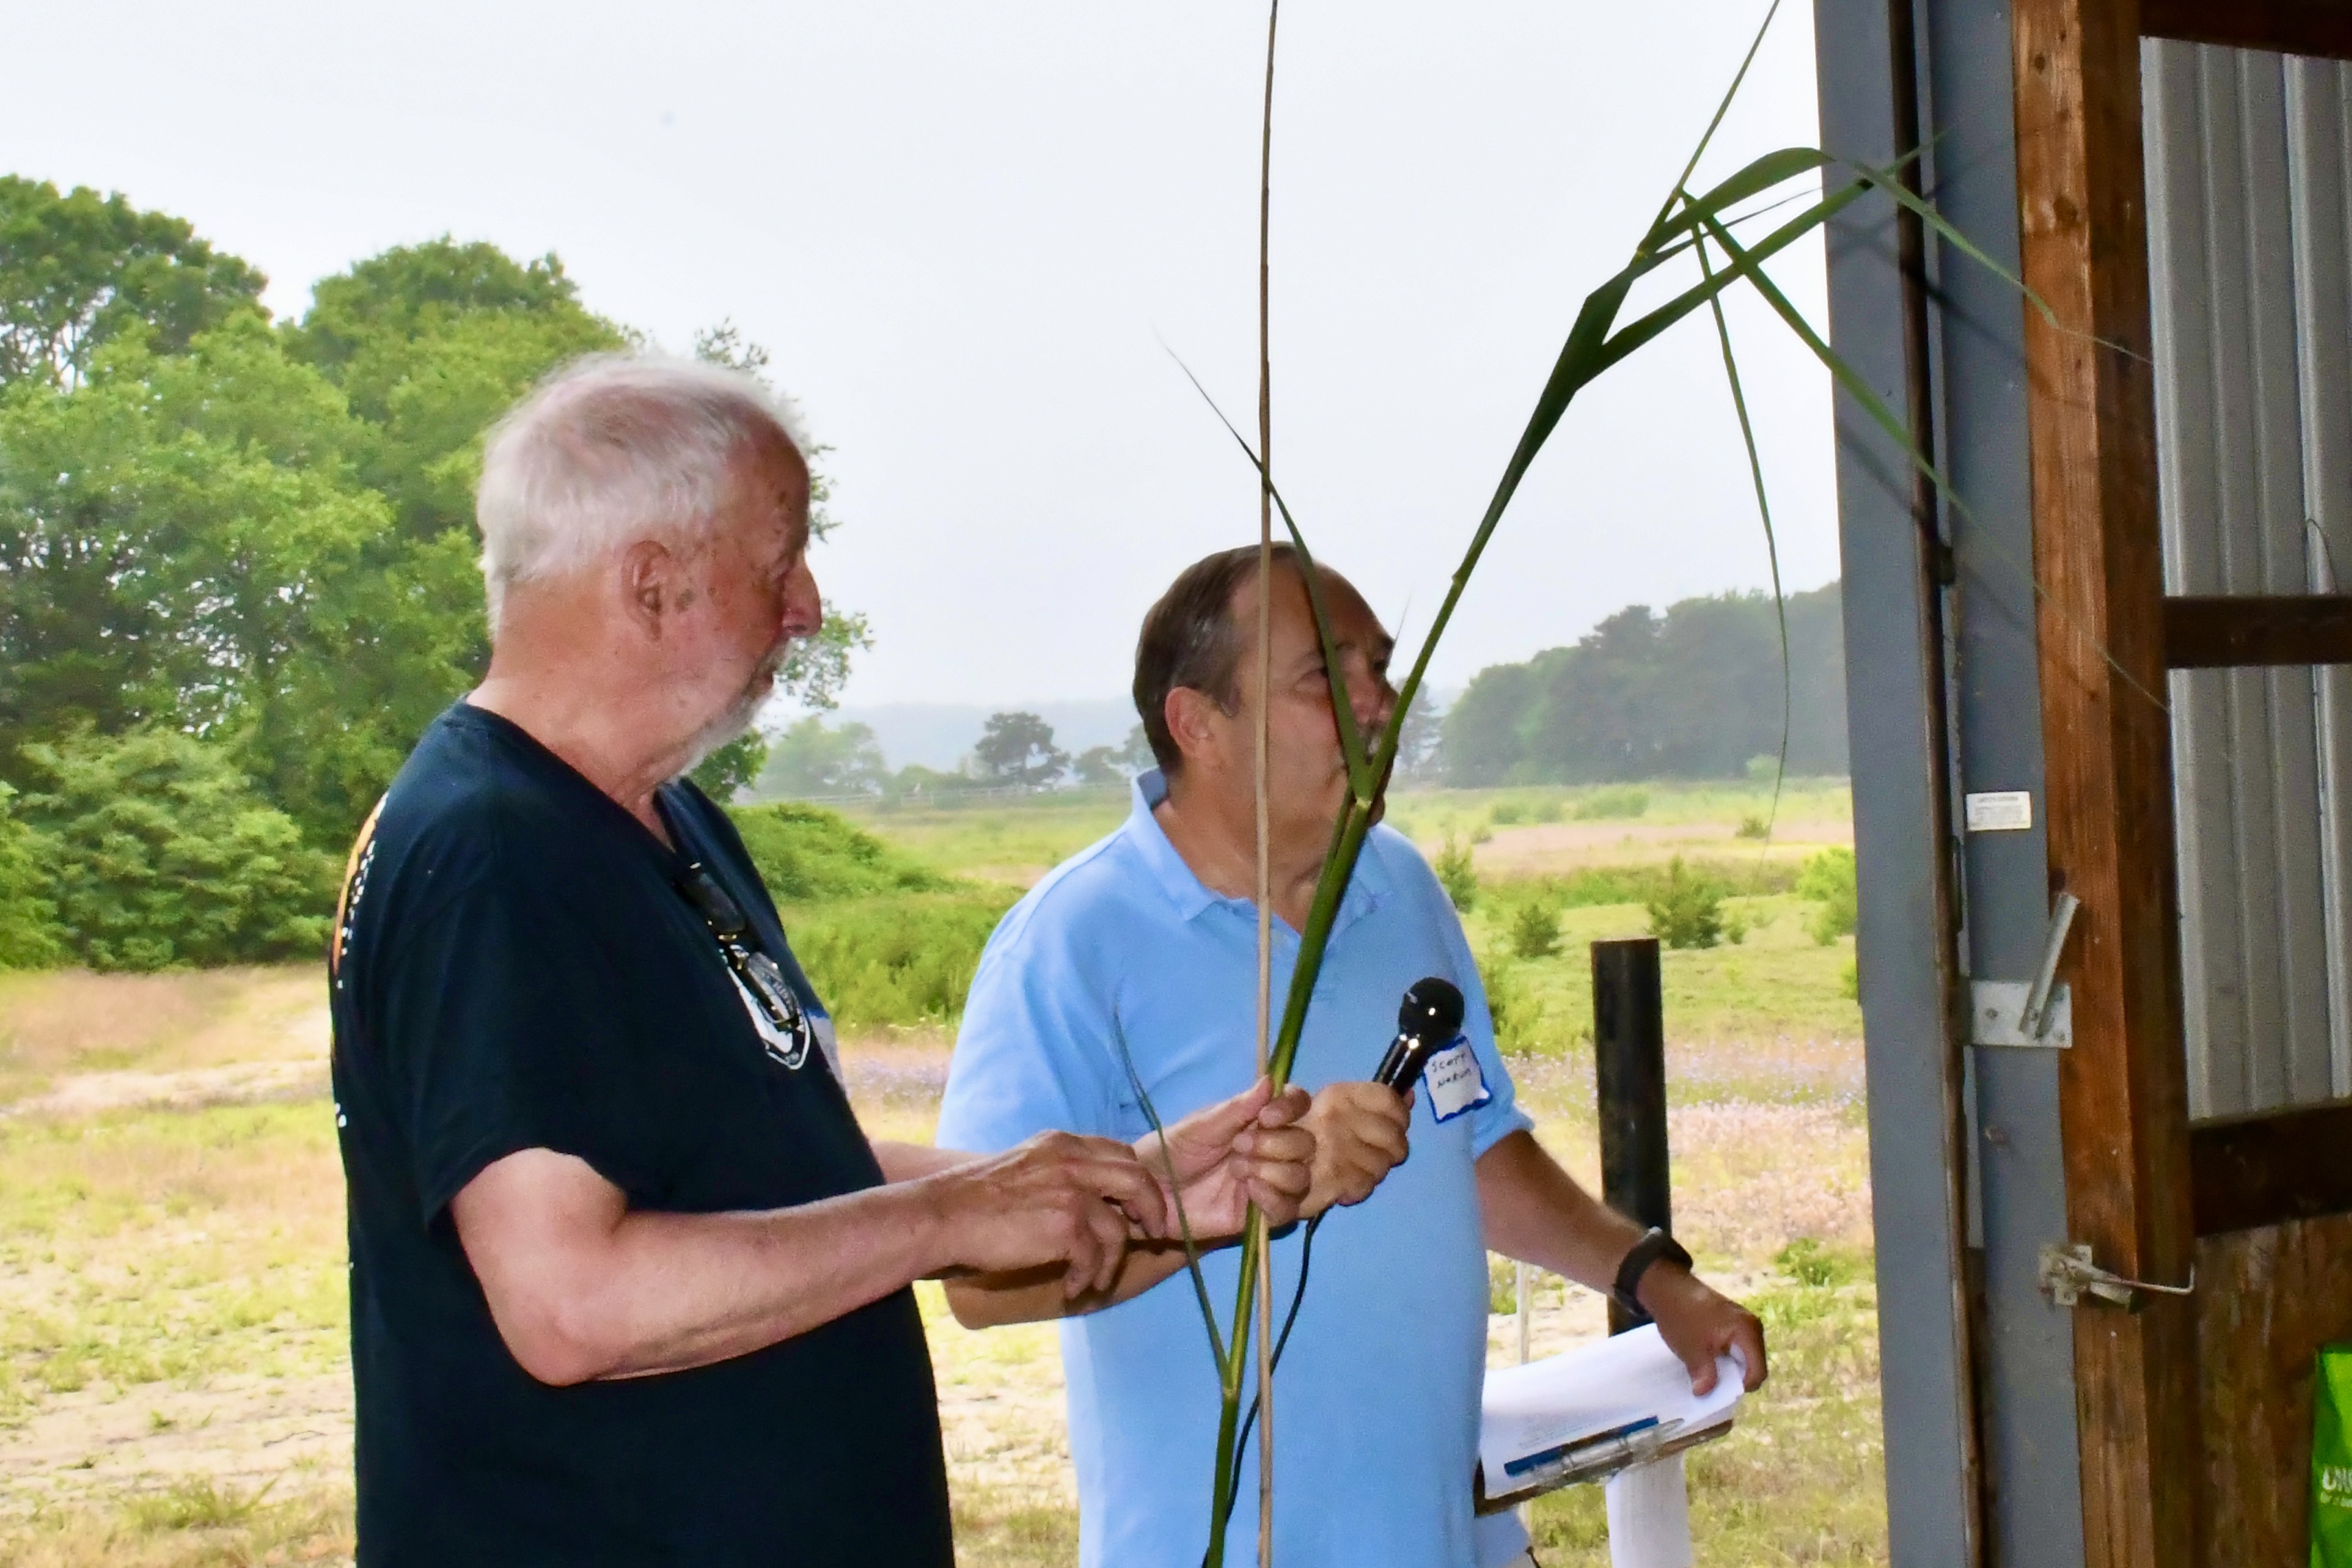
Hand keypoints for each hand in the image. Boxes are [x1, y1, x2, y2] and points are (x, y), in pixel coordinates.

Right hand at [928, 1131, 1171, 1299]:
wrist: (943, 1216)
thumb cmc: (974, 1201)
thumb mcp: (1024, 1168)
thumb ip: (1060, 1175)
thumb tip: (1092, 1204)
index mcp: (1062, 1144)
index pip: (1121, 1152)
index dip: (1139, 1180)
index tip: (1139, 1206)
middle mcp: (1072, 1161)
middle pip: (1138, 1179)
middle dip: (1153, 1210)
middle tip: (1152, 1236)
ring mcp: (1072, 1192)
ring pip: (1119, 1229)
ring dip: (1111, 1262)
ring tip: (1093, 1281)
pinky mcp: (1066, 1225)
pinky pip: (1095, 1258)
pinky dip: (1088, 1277)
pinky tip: (1073, 1289)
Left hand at [1131, 1076, 1315, 1237]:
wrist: (1151, 1191)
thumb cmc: (1173, 1150)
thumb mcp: (1202, 1126)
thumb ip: (1237, 1108)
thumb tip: (1270, 1081)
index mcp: (1259, 1121)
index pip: (1297, 1105)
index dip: (1292, 1108)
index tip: (1267, 1116)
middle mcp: (1271, 1150)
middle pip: (1305, 1143)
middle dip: (1277, 1143)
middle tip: (1239, 1146)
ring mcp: (1268, 1183)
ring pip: (1301, 1177)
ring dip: (1274, 1170)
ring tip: (1238, 1170)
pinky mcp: (1260, 1215)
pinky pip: (1288, 1210)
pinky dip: (1274, 1198)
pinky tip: (1249, 1191)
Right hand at [1301, 1081, 1411, 1215]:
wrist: (1255, 1164)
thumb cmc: (1293, 1130)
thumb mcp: (1332, 1105)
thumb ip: (1375, 1101)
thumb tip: (1411, 1094)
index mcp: (1338, 1095)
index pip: (1389, 1100)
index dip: (1400, 1116)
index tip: (1396, 1125)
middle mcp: (1338, 1120)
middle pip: (1394, 1138)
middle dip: (1391, 1149)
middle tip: (1377, 1153)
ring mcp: (1335, 1152)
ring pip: (1382, 1166)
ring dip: (1373, 1171)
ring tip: (1356, 1168)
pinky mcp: (1332, 1182)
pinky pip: (1364, 1186)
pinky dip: (1358, 1188)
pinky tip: (1345, 1183)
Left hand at [1637, 1263, 1767, 1394]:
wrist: (1667, 1288)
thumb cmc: (1681, 1315)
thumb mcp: (1691, 1349)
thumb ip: (1704, 1374)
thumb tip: (1704, 1394)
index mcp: (1748, 1331)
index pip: (1758, 1372)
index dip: (1740, 1387)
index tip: (1718, 1390)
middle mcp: (1752, 1327)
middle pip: (1753, 1366)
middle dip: (1734, 1379)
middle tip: (1712, 1383)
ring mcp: (1744, 1324)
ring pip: (1744, 1359)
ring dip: (1728, 1369)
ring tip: (1707, 1371)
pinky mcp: (1734, 1324)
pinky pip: (1736, 1349)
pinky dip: (1724, 1358)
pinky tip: (1707, 1359)